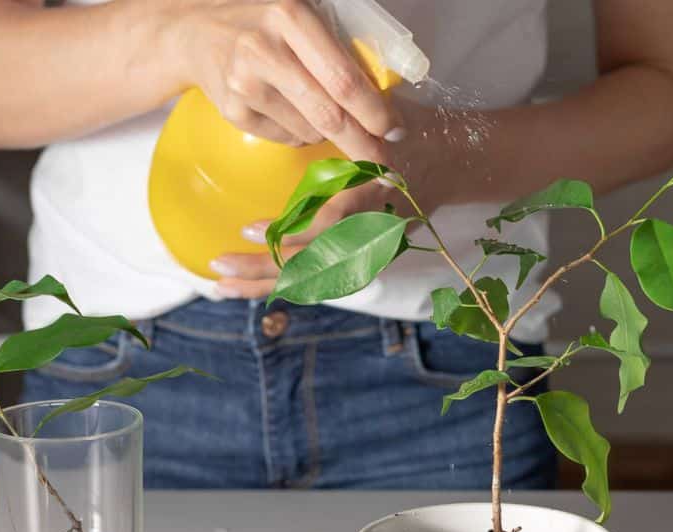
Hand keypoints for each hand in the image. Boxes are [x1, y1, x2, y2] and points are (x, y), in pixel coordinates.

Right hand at [172, 0, 403, 159]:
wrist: (198, 34)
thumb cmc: (265, 25)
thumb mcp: (301, 19)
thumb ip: (338, 49)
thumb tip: (383, 98)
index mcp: (290, 17)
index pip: (343, 77)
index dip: (374, 110)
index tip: (395, 129)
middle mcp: (263, 50)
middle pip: (328, 114)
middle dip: (361, 142)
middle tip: (382, 159)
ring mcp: (244, 84)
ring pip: (310, 131)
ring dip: (327, 132)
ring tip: (321, 113)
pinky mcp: (233, 112)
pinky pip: (287, 138)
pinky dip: (300, 134)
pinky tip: (289, 110)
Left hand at [210, 101, 461, 298]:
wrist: (453, 164)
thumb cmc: (412, 132)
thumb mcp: (382, 120)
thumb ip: (346, 119)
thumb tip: (293, 102)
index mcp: (378, 195)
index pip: (333, 223)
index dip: (292, 232)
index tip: (251, 229)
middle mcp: (373, 232)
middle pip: (314, 265)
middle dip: (263, 269)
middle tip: (219, 265)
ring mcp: (371, 252)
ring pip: (313, 281)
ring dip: (266, 285)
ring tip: (221, 286)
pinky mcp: (365, 259)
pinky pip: (319, 279)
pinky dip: (284, 285)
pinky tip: (250, 288)